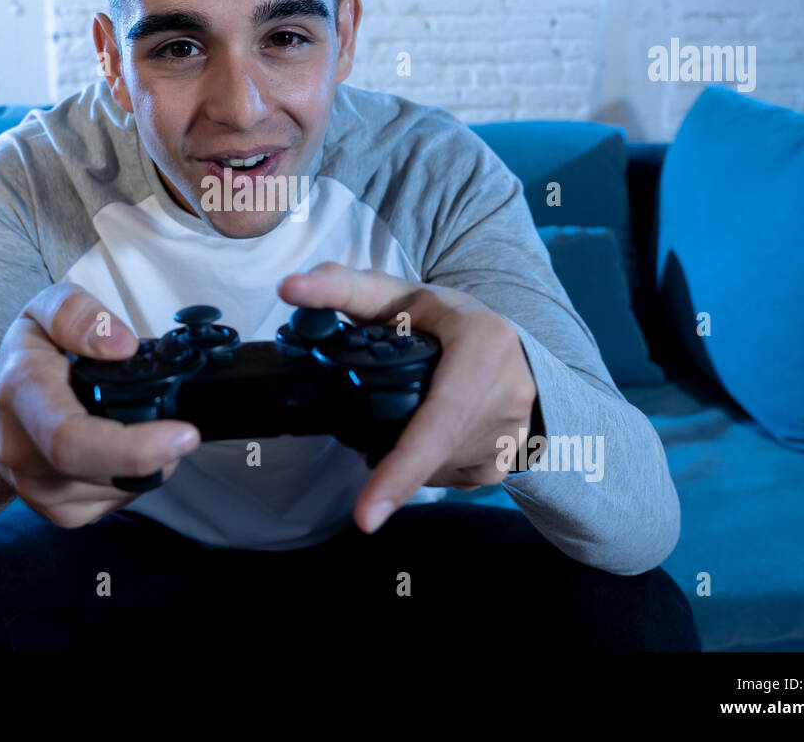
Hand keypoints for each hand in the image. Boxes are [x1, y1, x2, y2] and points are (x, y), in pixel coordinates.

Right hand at [0, 282, 200, 527]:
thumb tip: (123, 346)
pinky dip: (137, 475)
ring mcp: (41, 491)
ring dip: (149, 460)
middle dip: (157, 455)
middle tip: (185, 431)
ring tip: (138, 423)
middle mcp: (23, 452)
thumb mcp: (42, 313)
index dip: (132, 446)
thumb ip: (77, 313)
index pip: (70, 439)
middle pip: (105, 471)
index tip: (183, 433)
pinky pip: (119, 499)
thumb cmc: (24, 363)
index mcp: (20, 394)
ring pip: (121, 486)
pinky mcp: (62, 514)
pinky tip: (125, 448)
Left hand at [277, 262, 537, 534]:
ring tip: (409, 406)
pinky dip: (421, 462)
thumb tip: (291, 287)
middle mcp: (511, 393)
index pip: (438, 420)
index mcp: (486, 344)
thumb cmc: (441, 320)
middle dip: (387, 444)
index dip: (401, 469)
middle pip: (426, 448)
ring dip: (403, 450)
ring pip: (430, 467)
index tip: (365, 516)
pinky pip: (441, 476)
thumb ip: (343, 288)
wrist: (511, 350)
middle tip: (371, 414)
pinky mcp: (504, 466)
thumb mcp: (398, 296)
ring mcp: (512, 436)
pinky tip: (426, 429)